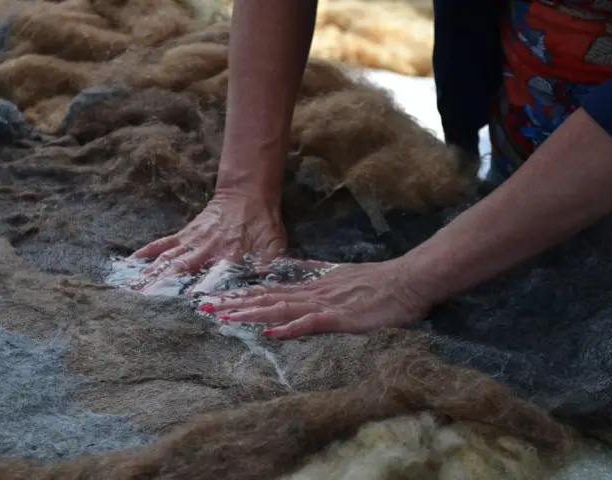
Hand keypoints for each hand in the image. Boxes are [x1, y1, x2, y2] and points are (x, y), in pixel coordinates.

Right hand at [130, 190, 286, 291]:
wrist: (249, 194)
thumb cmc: (264, 224)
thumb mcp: (275, 245)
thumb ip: (271, 265)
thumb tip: (268, 284)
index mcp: (229, 256)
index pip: (211, 280)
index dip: (197, 294)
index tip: (183, 309)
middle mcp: (206, 250)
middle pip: (180, 272)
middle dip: (161, 288)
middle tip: (143, 305)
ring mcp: (193, 241)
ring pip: (167, 260)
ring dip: (148, 275)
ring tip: (130, 290)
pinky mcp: (185, 234)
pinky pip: (163, 243)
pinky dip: (146, 252)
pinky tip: (130, 263)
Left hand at [209, 259, 432, 339]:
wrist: (408, 280)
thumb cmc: (378, 282)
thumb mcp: (340, 274)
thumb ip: (314, 272)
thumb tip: (291, 268)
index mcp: (311, 286)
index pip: (269, 290)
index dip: (241, 294)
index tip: (215, 297)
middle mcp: (312, 293)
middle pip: (266, 298)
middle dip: (234, 303)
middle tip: (203, 307)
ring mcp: (325, 304)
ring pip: (281, 308)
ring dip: (252, 313)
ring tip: (225, 317)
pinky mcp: (340, 317)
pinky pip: (311, 323)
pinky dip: (289, 327)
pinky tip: (270, 332)